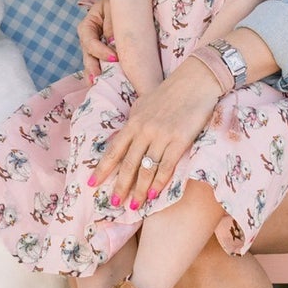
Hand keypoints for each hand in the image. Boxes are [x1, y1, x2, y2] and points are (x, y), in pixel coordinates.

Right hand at [77, 0, 114, 82]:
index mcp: (89, 23)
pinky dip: (101, 73)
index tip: (114, 58)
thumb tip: (112, 42)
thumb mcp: (115, 6)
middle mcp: (89, 37)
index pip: (89, 39)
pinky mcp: (104, 52)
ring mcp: (96, 46)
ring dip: (94, 73)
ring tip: (95, 85)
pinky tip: (101, 84)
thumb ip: (112, 23)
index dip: (99, 50)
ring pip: (91, 61)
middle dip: (92, 67)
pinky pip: (100, 63)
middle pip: (87, 54)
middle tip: (98, 79)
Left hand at [91, 58, 222, 210]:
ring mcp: (161, 135)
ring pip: (145, 169)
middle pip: (127, 164)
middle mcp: (144, 130)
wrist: (195, 80)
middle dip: (119, 186)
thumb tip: (125, 135)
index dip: (102, 169)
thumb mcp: (145, 103)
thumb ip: (134, 120)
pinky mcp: (179, 140)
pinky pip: (166, 166)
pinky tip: (153, 195)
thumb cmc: (170, 92)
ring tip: (134, 206)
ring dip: (138, 190)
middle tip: (114, 203)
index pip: (114, 150)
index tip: (91, 184)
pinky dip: (158, 183)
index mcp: (133, 121)